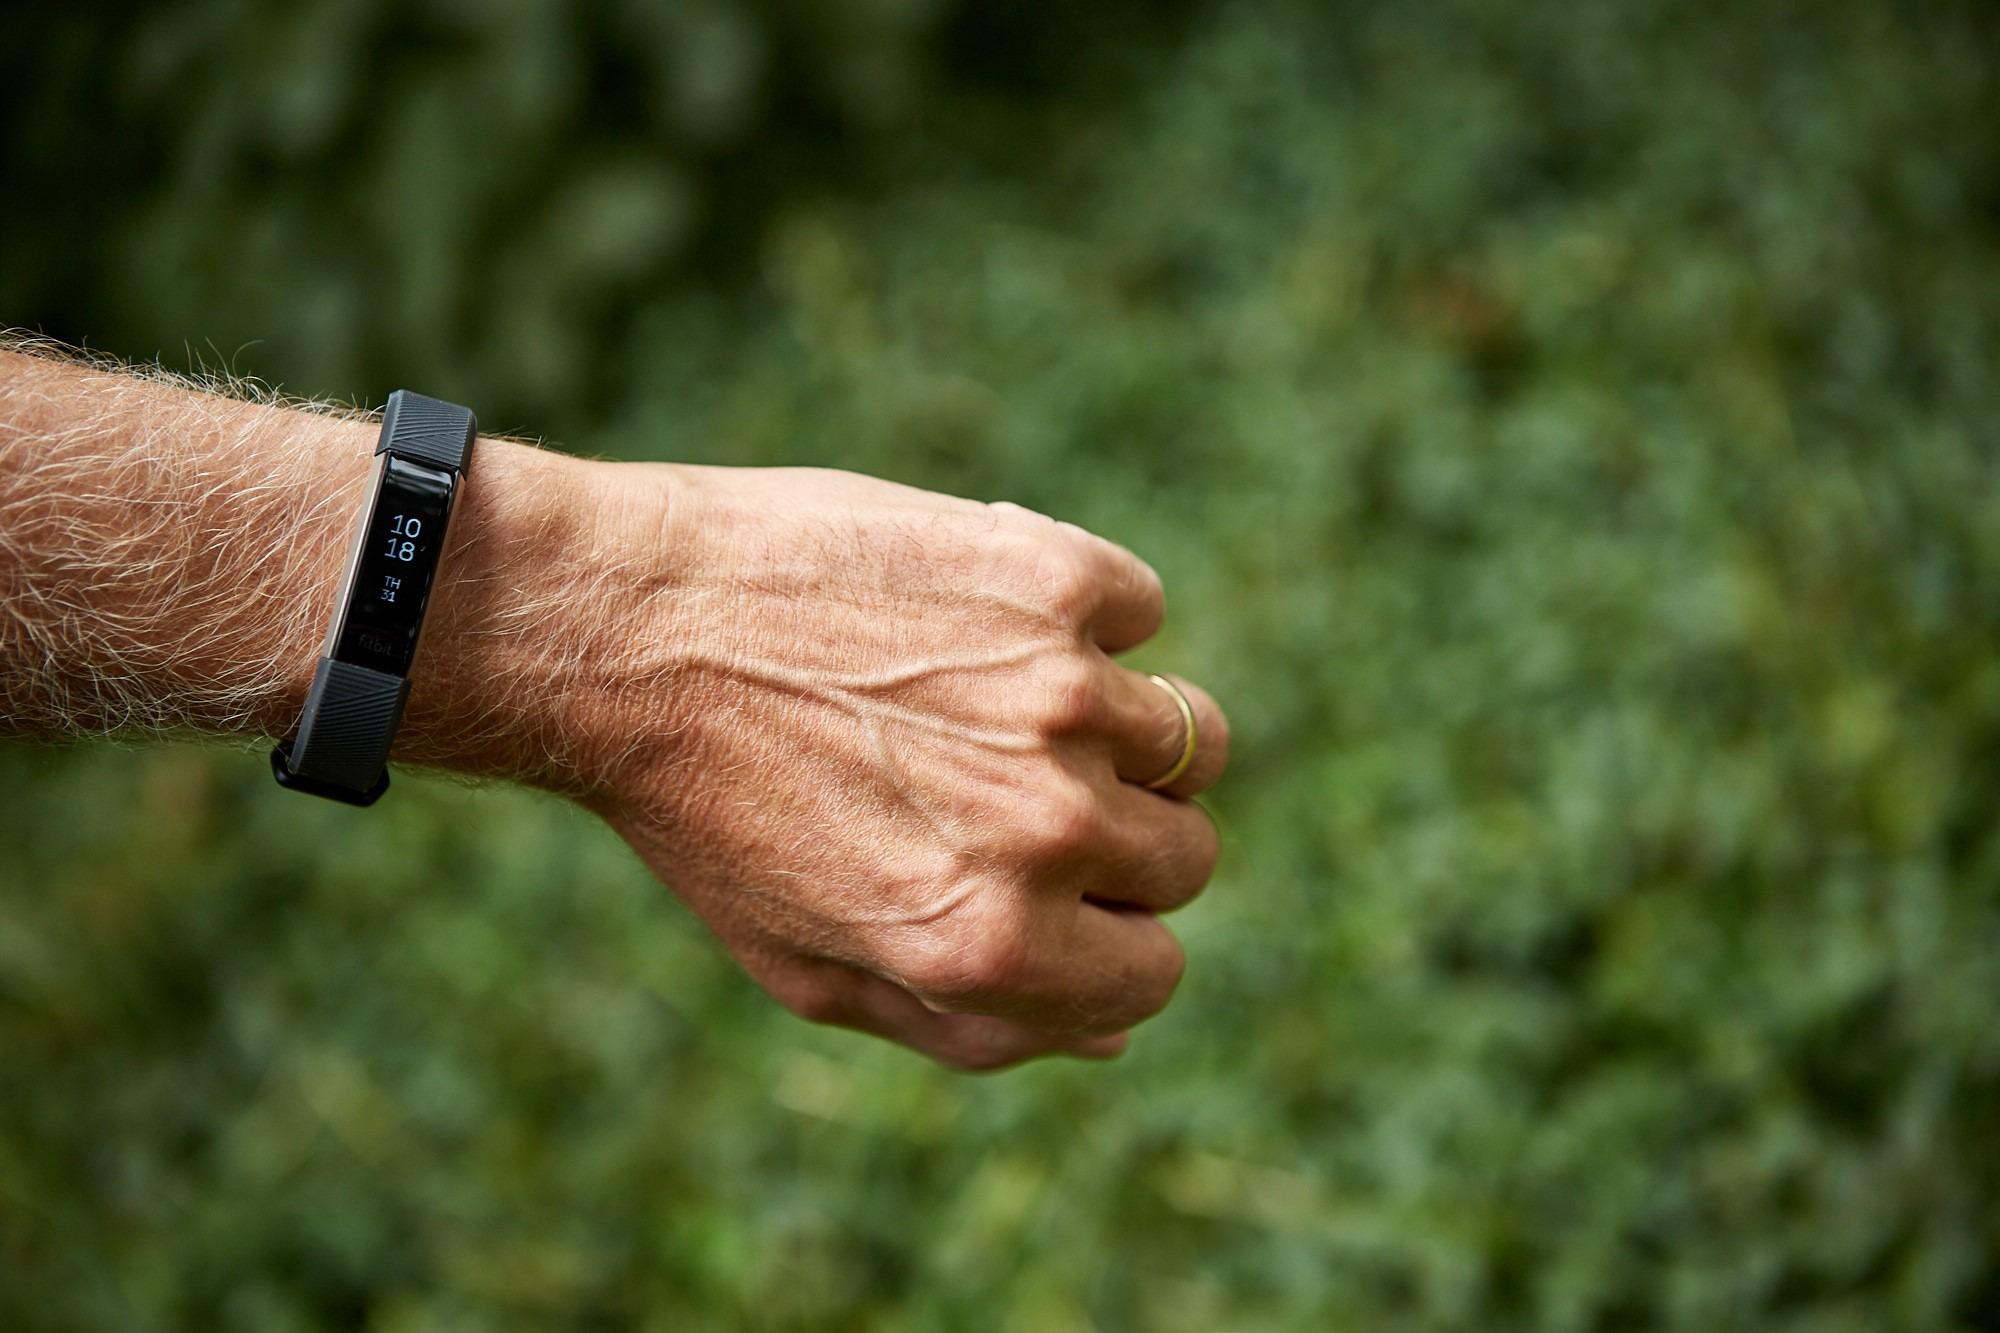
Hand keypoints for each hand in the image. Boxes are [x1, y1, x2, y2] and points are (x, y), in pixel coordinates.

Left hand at [559, 463, 1228, 1069]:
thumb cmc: (706, 811)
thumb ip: (972, 1026)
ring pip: (1191, 734)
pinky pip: (1138, 608)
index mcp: (993, 947)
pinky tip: (971, 615)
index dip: (1105, 938)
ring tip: (993, 697)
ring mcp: (1060, 692)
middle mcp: (1045, 828)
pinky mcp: (1050, 575)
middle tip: (999, 784)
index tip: (1049, 890)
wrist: (621, 625)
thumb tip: (1112, 1033)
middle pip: (1184, 853)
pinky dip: (1079, 612)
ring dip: (1114, 724)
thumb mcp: (812, 969)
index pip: (1154, 973)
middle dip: (1113, 834)